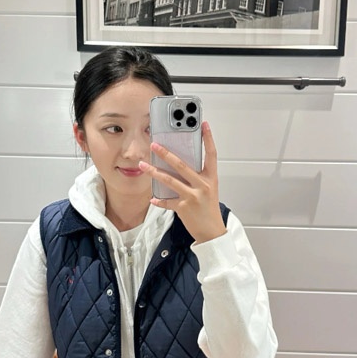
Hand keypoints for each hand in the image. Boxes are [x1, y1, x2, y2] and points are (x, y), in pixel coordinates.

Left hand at [139, 121, 225, 243]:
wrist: (212, 232)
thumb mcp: (208, 189)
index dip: (208, 139)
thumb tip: (180, 164)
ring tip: (144, 165)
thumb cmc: (209, 209)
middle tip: (155, 145)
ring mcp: (193, 196)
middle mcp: (203, 185)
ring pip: (170, 181)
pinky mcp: (184, 208)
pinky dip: (159, 200)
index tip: (203, 125)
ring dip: (155, 172)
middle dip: (167, 154)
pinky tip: (152, 197)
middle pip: (182, 165)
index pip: (211, 154)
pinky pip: (167, 201)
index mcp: (211, 178)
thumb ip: (197, 177)